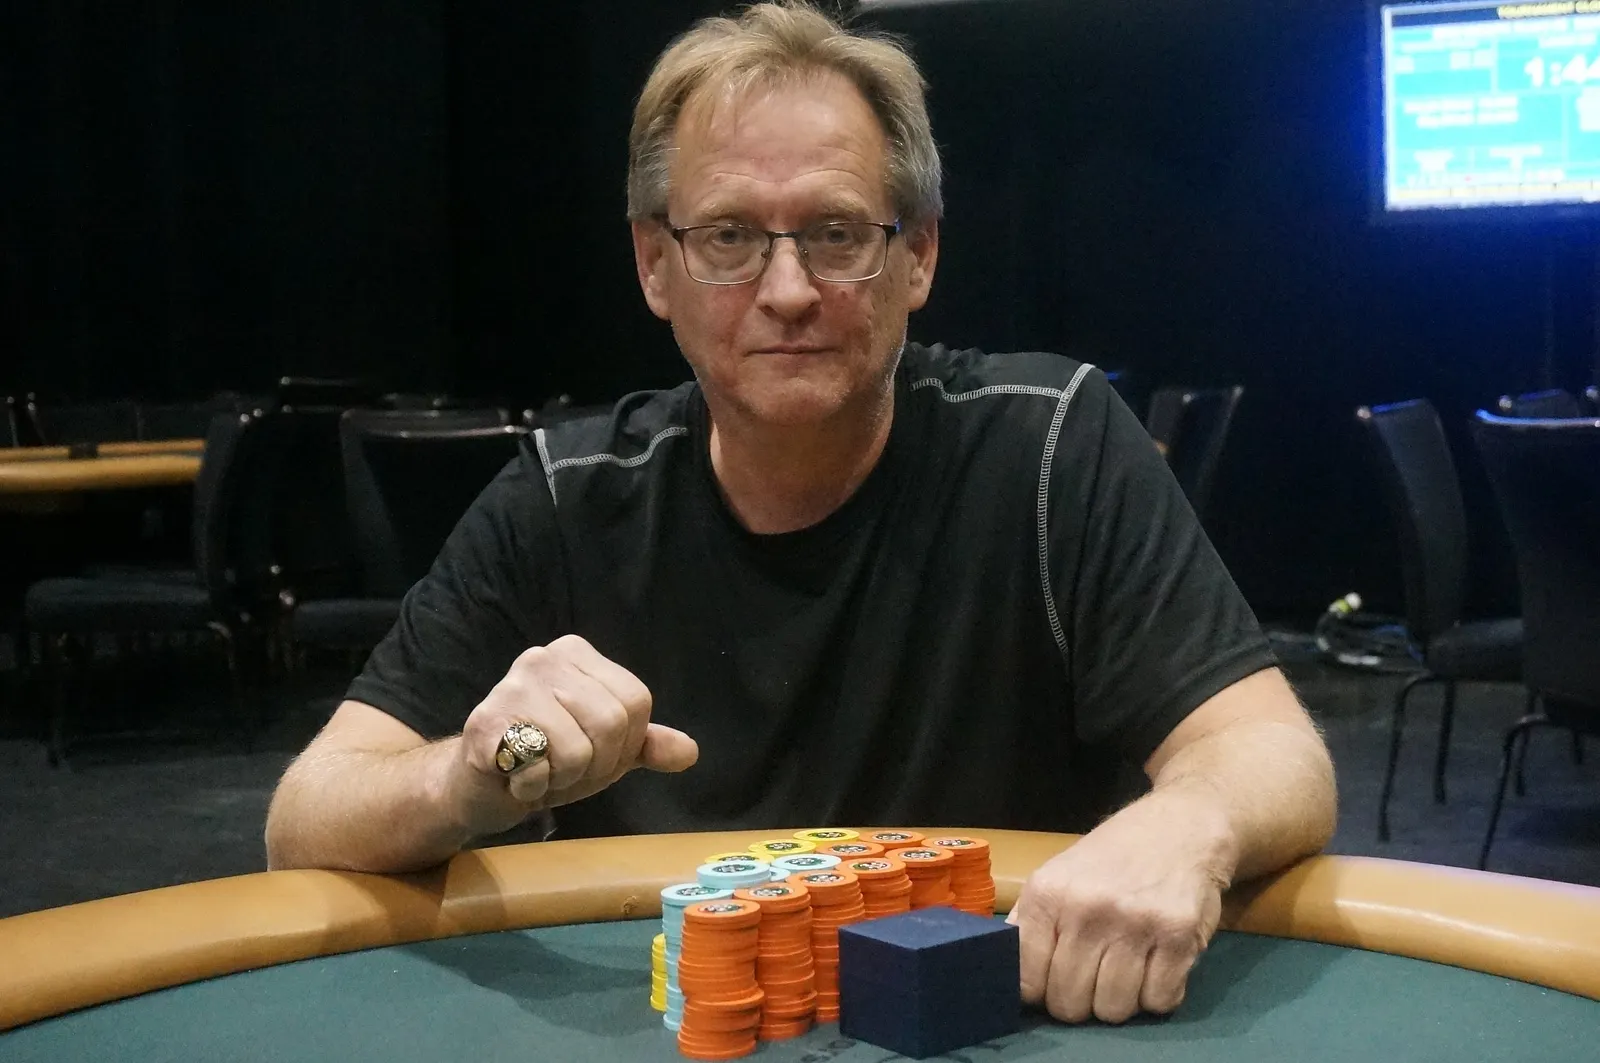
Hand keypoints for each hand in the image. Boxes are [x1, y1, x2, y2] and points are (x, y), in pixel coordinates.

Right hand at [443, 634, 698, 836]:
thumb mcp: (605, 750)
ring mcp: (512, 687)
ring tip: (540, 772)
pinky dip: (533, 788)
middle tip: (563, 769)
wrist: (478, 785)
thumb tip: (689, 752)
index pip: (636, 701)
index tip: (594, 755)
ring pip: (577, 749)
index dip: (625, 744)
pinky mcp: (486, 724)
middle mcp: (545, 658)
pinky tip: (516, 779)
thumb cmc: (546, 759)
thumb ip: (645, 745)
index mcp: (578, 654)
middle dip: (595, 765)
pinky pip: (537, 767)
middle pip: (611, 722)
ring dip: (563, 780)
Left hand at [1008, 792, 1231, 1023]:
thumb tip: (1004, 975)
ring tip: (1126, 970)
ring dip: (1120, 1001)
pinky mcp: (1179, 936)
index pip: (1027, 980)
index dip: (1040, 994)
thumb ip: (1030, 923)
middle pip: (1069, 1004)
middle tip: (1093, 978)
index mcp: (1047, 894)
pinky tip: (1157, 966)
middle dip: (1080, 1003)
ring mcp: (1135, 923)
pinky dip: (1158, 996)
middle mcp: (1086, 909)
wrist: (1180, 826)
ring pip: (1113, 1010)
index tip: (1053, 984)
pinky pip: (1159, 1002)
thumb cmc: (1113, 858)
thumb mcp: (1058, 875)